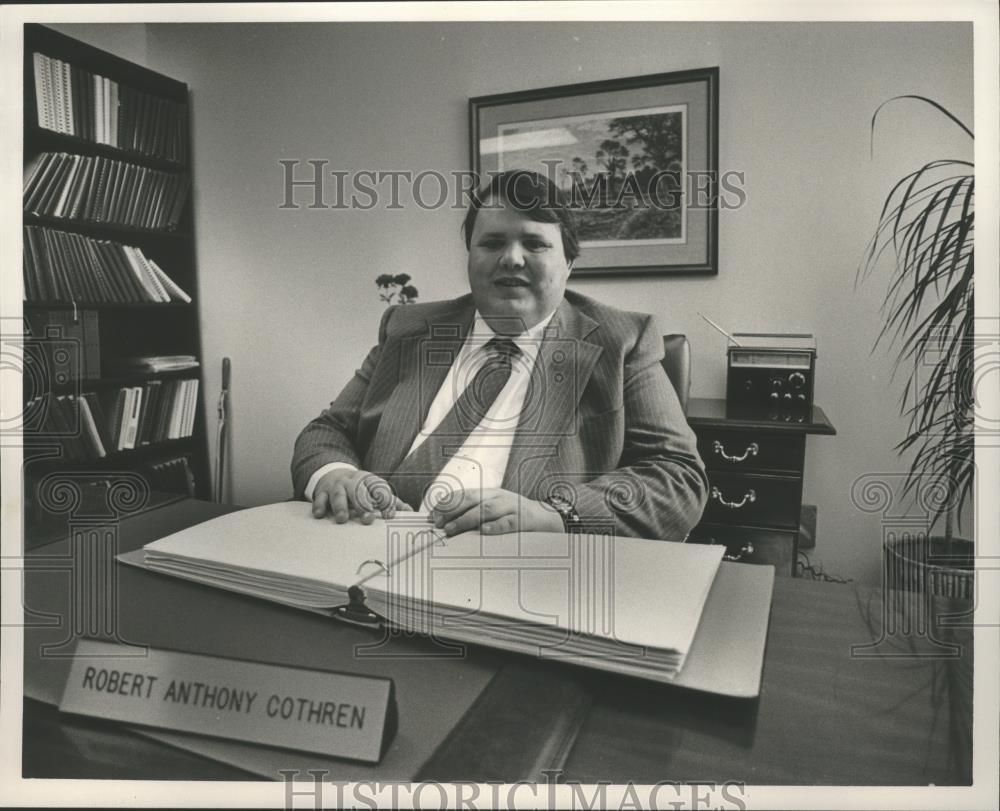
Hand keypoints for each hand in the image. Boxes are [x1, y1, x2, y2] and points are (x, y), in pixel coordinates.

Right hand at [310, 469, 410, 522]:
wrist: (335, 475)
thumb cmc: (360, 489)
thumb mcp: (376, 491)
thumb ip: (391, 502)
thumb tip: (410, 511)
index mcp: (369, 480)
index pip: (379, 488)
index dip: (385, 500)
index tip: (389, 515)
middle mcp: (353, 482)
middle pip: (359, 491)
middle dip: (363, 505)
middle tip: (367, 519)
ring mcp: (337, 486)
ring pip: (339, 494)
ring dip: (341, 506)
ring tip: (343, 519)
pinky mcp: (323, 492)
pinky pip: (320, 498)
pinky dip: (319, 506)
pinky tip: (320, 515)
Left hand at [429, 488, 563, 536]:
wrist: (548, 519)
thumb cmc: (516, 517)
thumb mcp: (496, 510)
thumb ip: (476, 514)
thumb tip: (448, 524)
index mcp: (490, 494)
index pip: (464, 494)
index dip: (447, 504)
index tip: (433, 515)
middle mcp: (498, 497)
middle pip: (471, 499)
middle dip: (452, 510)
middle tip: (438, 524)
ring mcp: (511, 507)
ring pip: (486, 509)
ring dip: (466, 519)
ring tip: (452, 529)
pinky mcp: (523, 520)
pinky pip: (508, 522)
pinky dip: (495, 526)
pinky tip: (483, 531)